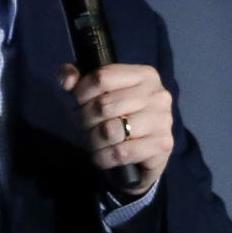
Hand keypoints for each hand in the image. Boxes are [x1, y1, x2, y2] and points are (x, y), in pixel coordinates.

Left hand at [60, 62, 173, 193]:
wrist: (143, 154)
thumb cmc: (116, 117)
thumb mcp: (94, 93)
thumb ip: (75, 77)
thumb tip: (68, 81)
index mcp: (144, 75)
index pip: (102, 77)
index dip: (81, 92)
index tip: (77, 103)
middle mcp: (158, 94)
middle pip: (104, 105)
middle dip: (84, 119)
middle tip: (82, 126)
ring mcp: (163, 120)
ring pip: (110, 130)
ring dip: (92, 140)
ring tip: (92, 142)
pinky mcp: (162, 145)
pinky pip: (121, 152)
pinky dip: (103, 157)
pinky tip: (100, 157)